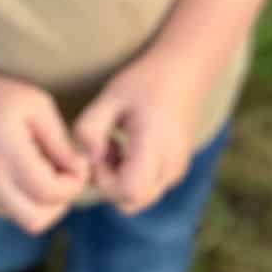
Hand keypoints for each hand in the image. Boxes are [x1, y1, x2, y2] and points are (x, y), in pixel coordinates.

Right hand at [0, 71, 89, 233]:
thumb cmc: (3, 99)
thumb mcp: (38, 106)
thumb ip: (60, 140)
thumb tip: (80, 170)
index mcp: (6, 152)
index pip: (48, 191)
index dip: (74, 184)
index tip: (80, 163)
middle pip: (37, 220)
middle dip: (61, 201)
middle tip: (66, 173)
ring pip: (28, 221)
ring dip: (47, 204)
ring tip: (49, 171)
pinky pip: (16, 213)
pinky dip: (31, 200)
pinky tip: (30, 173)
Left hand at [74, 51, 204, 214]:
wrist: (185, 69)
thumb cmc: (145, 81)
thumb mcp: (110, 96)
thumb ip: (89, 128)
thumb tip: (85, 160)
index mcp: (155, 147)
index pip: (128, 192)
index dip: (104, 179)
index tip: (98, 150)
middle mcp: (171, 166)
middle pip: (132, 201)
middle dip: (109, 182)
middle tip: (103, 147)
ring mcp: (177, 170)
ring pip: (140, 198)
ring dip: (120, 179)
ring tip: (115, 143)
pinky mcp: (177, 169)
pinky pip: (150, 187)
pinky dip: (133, 175)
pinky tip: (128, 146)